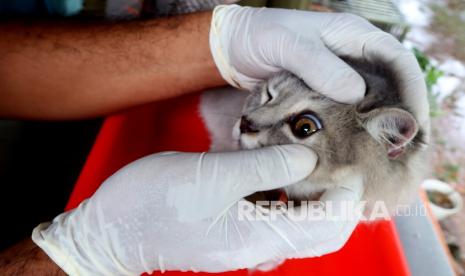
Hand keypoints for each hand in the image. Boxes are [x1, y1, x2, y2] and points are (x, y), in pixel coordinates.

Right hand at [32, 145, 362, 274]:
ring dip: (311, 196)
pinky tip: (276, 170)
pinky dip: (285, 196)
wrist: (110, 231)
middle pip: (318, 231)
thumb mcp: (212, 175)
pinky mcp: (231, 232)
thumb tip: (307, 159)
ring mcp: (244, 242)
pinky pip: (272, 218)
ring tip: (311, 160)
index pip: (327, 228)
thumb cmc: (154, 203)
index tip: (351, 163)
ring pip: (297, 224)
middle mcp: (257, 246)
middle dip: (337, 199)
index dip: (347, 196)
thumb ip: (265, 166)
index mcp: (258, 236)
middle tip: (337, 161)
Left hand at [209, 5, 428, 132]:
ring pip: (371, 103)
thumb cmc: (258, 37)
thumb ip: (317, 64)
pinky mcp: (323, 96)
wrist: (232, 48)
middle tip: (401, 151)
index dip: (413, 91)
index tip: (414, 123)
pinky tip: (353, 152)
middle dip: (400, 117)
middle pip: (391, 86)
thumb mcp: (285, 44)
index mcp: (353, 36)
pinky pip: (347, 114)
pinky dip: (354, 131)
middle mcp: (351, 58)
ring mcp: (337, 78)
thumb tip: (355, 92)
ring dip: (379, 129)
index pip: (398, 61)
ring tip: (383, 158)